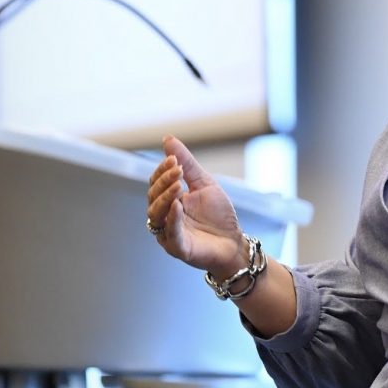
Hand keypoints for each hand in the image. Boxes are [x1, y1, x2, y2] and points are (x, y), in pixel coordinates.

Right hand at [145, 135, 246, 274]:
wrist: (234, 242)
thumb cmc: (218, 215)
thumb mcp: (204, 183)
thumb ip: (187, 163)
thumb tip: (168, 139)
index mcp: (168, 201)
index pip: (156, 183)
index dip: (162, 170)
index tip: (174, 159)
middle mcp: (164, 217)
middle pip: (153, 197)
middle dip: (164, 182)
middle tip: (178, 170)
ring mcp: (169, 233)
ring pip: (156, 214)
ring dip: (165, 197)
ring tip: (178, 185)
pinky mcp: (179, 248)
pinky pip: (170, 233)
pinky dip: (172, 218)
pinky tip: (178, 205)